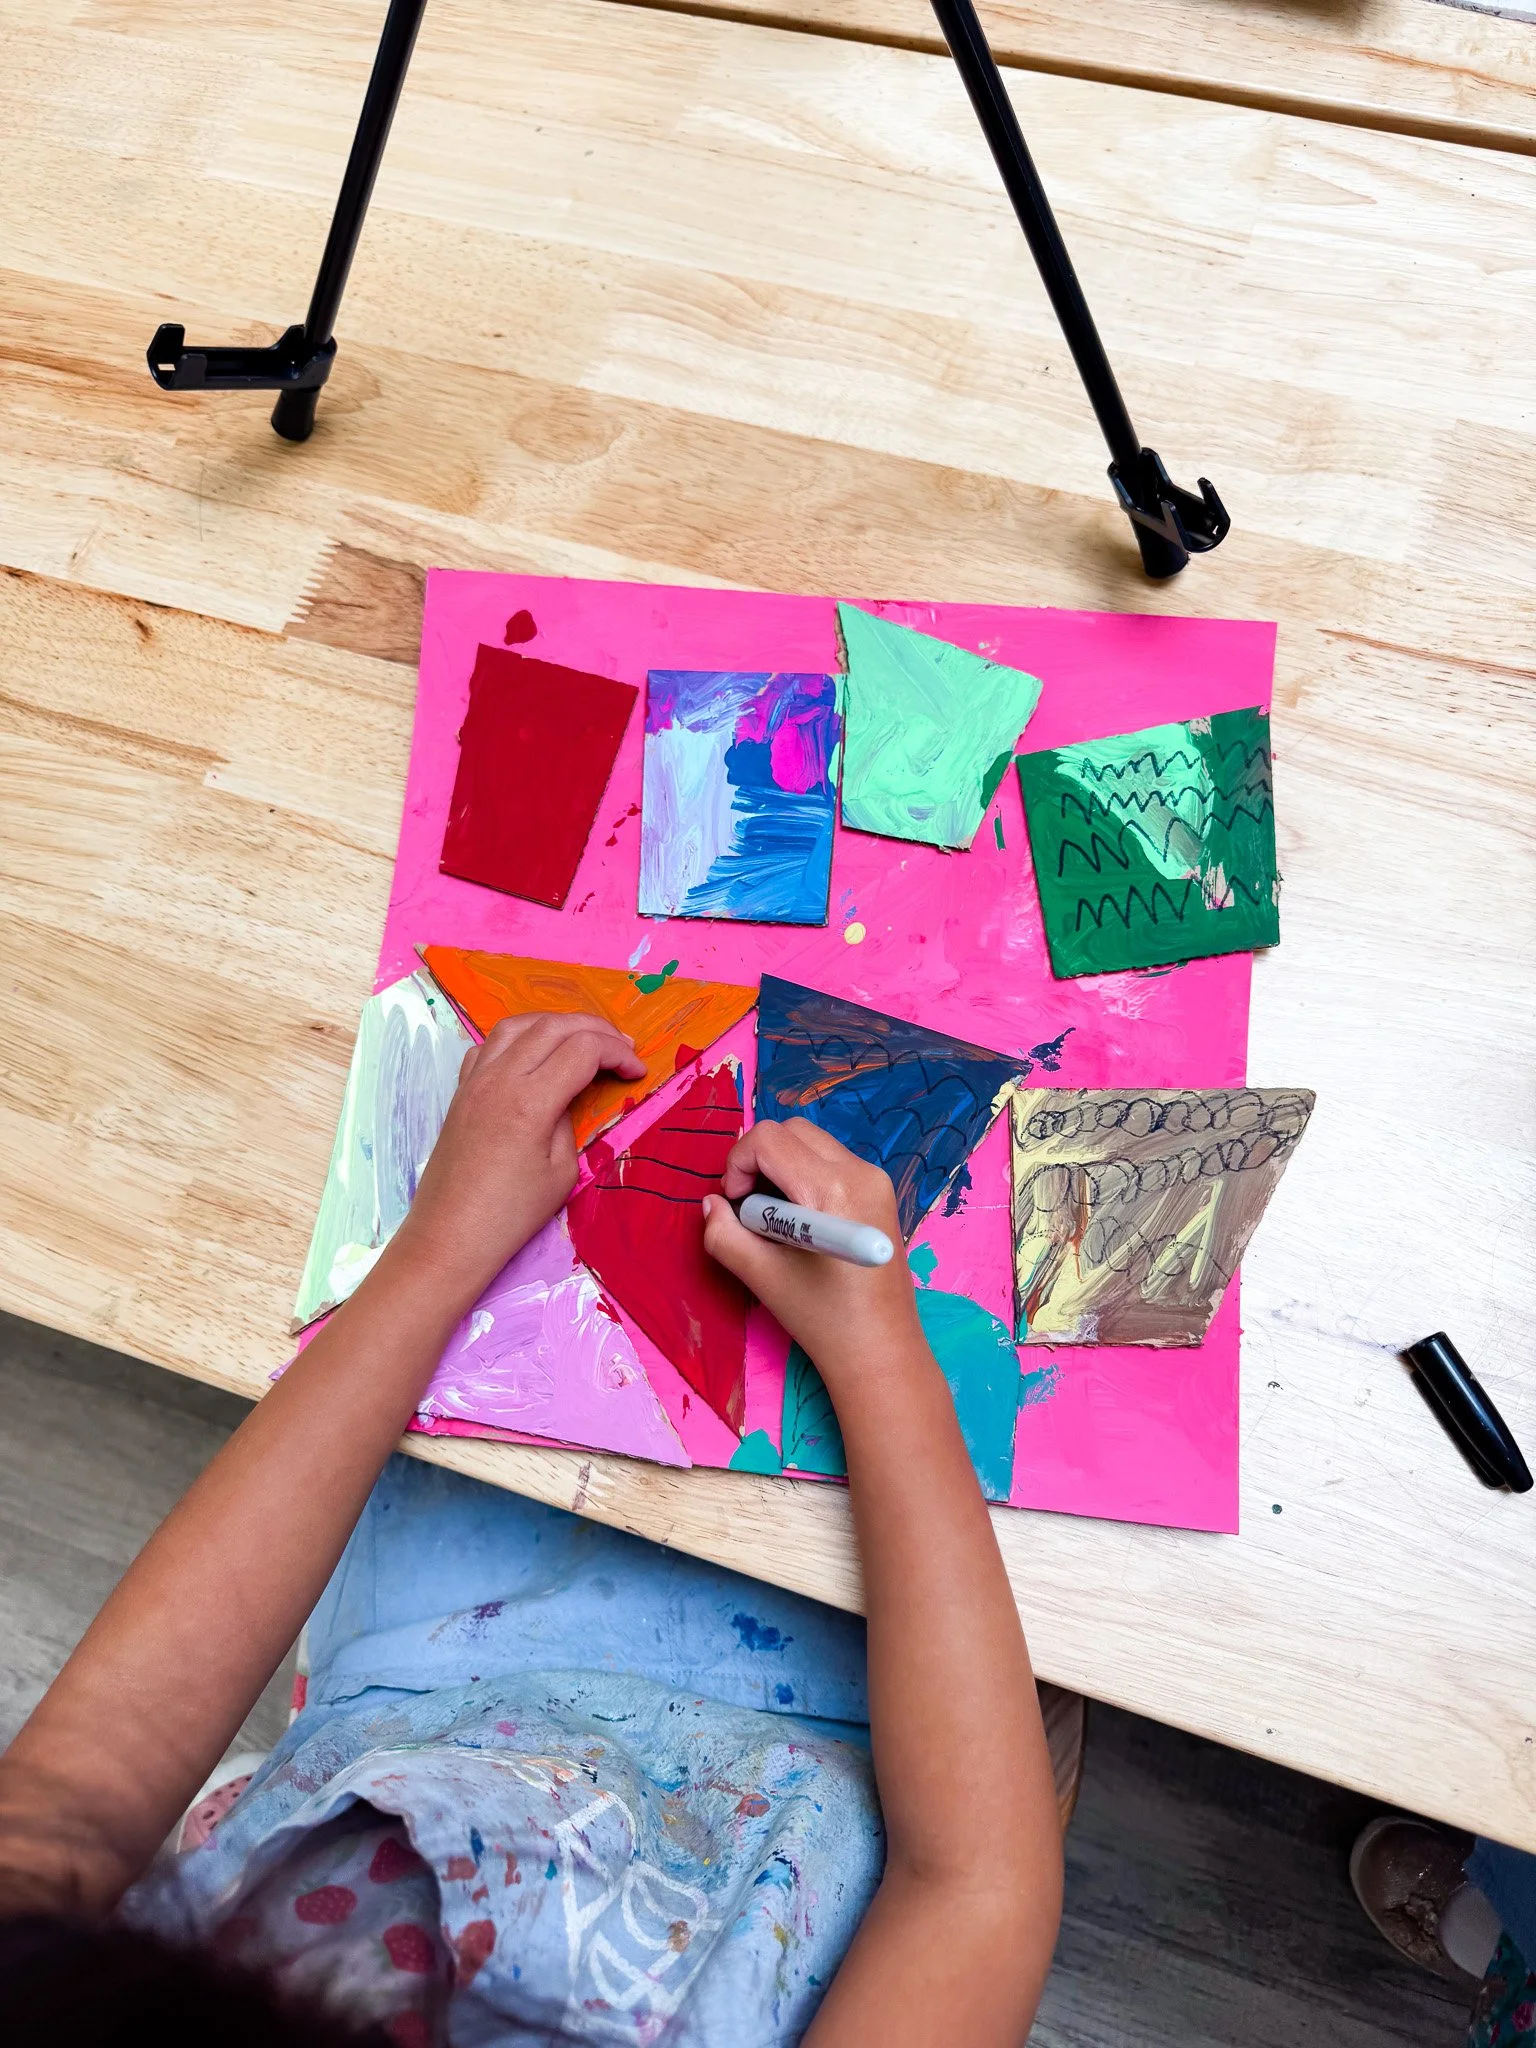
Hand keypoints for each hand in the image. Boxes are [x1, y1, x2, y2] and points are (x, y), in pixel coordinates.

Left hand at [385, 1011, 646, 1308]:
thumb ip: (570, 1123)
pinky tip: (533, 1054)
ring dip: (556, 1023)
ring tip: (583, 1038)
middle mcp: (499, 1079)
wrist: (449, 1236)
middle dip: (596, 1029)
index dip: (617, 1053)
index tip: (637, 1071)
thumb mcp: (562, 1173)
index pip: (583, 1049)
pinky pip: (489, 1044)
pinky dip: (519, 1037)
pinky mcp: (461, 1091)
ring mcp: (475, 1080)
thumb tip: (569, 1096)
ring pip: (518, 1024)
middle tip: (622, 1048)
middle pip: (554, 1025)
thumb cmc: (510, 1215)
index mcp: (530, 1101)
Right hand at [702, 1119, 923, 1385]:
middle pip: (792, 1130)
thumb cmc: (821, 1318)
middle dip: (758, 1160)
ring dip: (781, 1167)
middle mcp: (861, 1171)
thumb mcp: (761, 1277)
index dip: (738, 1164)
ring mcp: (876, 1179)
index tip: (735, 1206)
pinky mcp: (881, 1192)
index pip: (769, 1139)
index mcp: (832, 1188)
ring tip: (775, 1219)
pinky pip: (830, 1160)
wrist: (880, 1351)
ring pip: (811, 1142)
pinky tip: (801, 1222)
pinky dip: (804, 1176)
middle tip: (750, 1209)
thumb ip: (724, 1234)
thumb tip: (711, 1204)